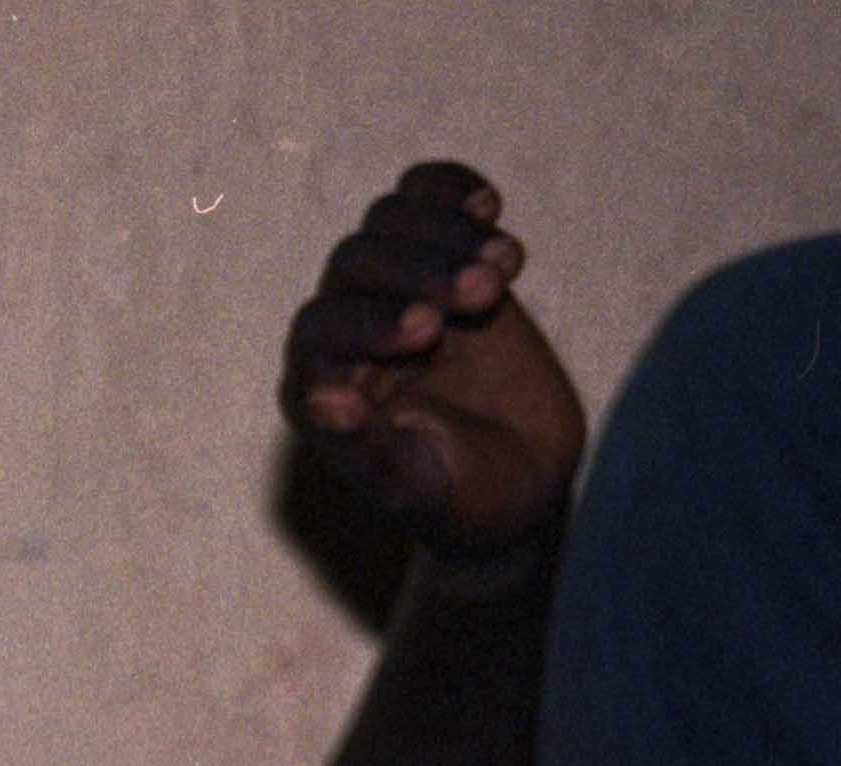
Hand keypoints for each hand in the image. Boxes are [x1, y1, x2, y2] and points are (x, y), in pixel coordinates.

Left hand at [282, 164, 583, 560]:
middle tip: (488, 294)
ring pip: (391, 220)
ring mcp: (391, 289)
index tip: (431, 331)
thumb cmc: (459, 499)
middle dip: (423, 270)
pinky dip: (453, 190)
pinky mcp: (438, 259)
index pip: (320, 328)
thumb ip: (365, 451)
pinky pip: (425, 196)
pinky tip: (490, 205)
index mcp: (317, 389)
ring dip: (450, 232)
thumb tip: (323, 400)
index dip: (370, 320)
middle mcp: (344, 332)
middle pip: (357, 261)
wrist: (522, 482)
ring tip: (507, 270)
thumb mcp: (414, 489)